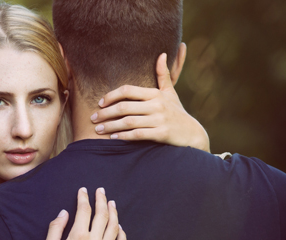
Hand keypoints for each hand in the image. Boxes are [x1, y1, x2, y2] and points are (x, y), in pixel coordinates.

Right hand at [39, 187, 126, 239]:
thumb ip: (56, 228)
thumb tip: (64, 213)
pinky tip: (119, 228)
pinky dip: (122, 234)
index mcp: (78, 236)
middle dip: (101, 200)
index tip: (84, 191)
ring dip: (113, 213)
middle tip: (101, 191)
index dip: (84, 198)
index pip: (84, 210)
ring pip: (114, 227)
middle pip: (102, 215)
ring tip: (111, 204)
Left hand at [90, 53, 210, 152]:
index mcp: (155, 94)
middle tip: (93, 118)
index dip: (111, 96)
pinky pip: (138, 134)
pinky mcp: (162, 134)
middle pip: (124, 107)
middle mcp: (157, 105)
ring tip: (98, 130)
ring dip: (110, 126)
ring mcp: (159, 120)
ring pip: (128, 122)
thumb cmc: (177, 113)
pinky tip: (113, 138)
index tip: (100, 103)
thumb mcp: (170, 93)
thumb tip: (162, 54)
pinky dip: (124, 136)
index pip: (128, 90)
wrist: (192, 134)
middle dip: (105, 113)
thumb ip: (163, 75)